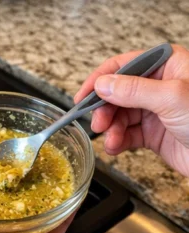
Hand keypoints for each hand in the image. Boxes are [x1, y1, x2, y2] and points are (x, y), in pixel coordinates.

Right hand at [75, 45, 188, 174]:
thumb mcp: (170, 98)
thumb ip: (133, 90)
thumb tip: (104, 84)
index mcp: (166, 65)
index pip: (124, 65)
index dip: (100, 80)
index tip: (82, 97)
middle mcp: (159, 85)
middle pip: (118, 93)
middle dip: (105, 110)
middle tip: (98, 124)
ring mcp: (156, 110)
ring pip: (121, 116)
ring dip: (111, 130)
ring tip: (111, 141)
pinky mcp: (154, 133)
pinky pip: (128, 135)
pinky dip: (118, 142)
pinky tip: (115, 147)